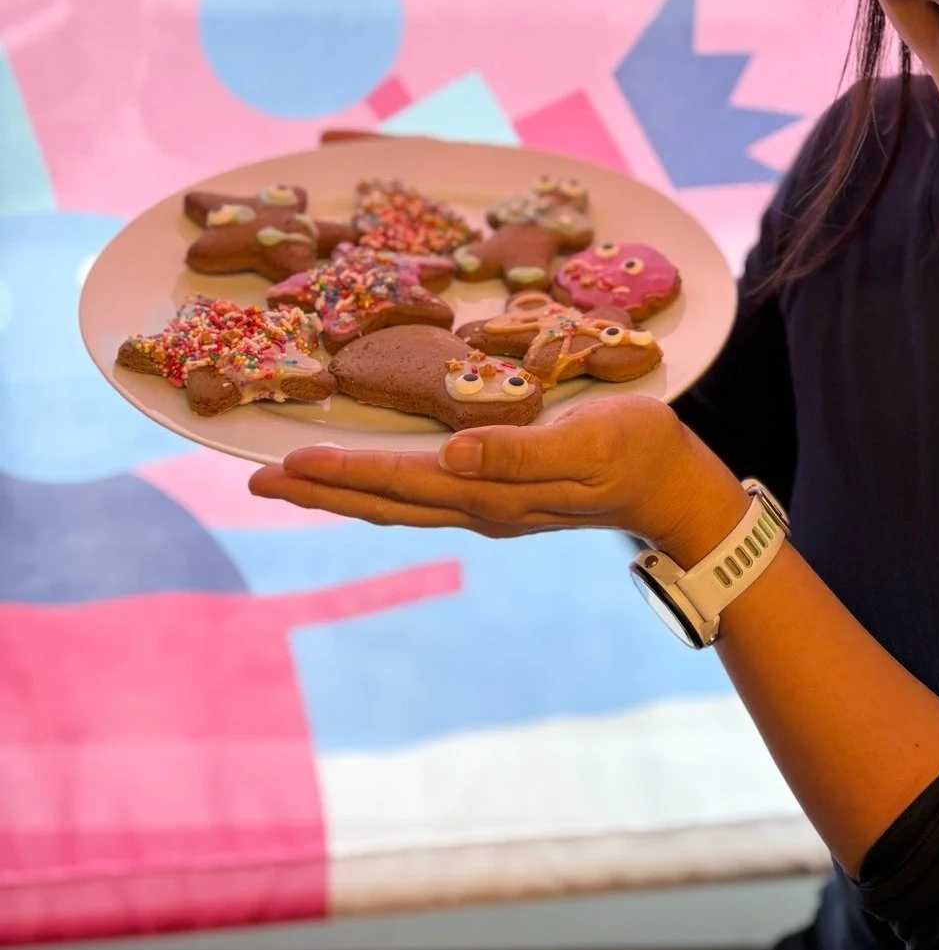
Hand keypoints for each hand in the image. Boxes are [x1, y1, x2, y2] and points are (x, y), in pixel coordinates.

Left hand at [249, 393, 749, 562]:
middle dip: (320, 492)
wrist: (673, 487)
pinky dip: (381, 492)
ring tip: (293, 483)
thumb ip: (522, 449)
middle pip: (383, 504)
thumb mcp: (590, 441)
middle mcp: (481, 507)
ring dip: (343, 494)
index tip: (285, 462)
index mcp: (494, 492)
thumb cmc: (639, 450)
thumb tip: (452, 455)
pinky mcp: (501, 499)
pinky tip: (370, 483)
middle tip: (254, 483)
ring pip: (397, 506)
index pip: (401, 481)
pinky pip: (421, 500)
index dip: (343, 472)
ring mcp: (490, 509)